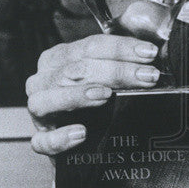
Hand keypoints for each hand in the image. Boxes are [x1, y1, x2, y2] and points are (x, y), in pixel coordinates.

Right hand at [26, 33, 160, 157]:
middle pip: (75, 69)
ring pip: (47, 99)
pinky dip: (61, 137)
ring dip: (78, 95)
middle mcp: (43, 81)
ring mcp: (38, 111)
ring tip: (105, 96)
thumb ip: (118, 63)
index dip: (121, 48)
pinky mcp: (40, 140)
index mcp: (58, 58)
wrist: (75, 140)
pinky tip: (81, 133)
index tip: (149, 53)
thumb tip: (150, 57)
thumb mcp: (102, 76)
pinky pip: (43, 141)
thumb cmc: (91, 102)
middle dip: (115, 71)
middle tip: (146, 77)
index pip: (90, 46)